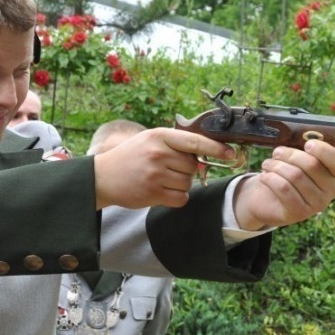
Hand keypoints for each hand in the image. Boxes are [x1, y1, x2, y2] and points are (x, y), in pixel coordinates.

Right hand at [93, 128, 234, 209]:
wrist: (102, 176)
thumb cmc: (131, 157)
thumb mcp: (150, 140)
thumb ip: (176, 145)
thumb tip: (206, 158)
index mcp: (159, 136)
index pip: (195, 141)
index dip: (216, 148)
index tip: (231, 154)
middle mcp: (158, 153)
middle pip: (193, 166)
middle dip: (186, 170)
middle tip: (167, 169)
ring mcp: (155, 174)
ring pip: (188, 183)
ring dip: (180, 184)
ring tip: (160, 179)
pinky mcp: (153, 193)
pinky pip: (181, 198)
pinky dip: (177, 197)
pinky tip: (161, 191)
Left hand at [231, 140, 334, 229]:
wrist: (269, 199)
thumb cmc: (288, 172)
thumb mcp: (299, 159)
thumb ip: (308, 148)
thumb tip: (309, 133)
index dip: (324, 151)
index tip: (308, 144)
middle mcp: (331, 191)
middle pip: (312, 165)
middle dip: (290, 154)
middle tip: (277, 152)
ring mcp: (316, 204)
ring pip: (295, 175)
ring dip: (276, 166)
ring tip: (267, 164)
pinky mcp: (299, 213)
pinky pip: (283, 188)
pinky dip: (271, 178)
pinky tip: (265, 176)